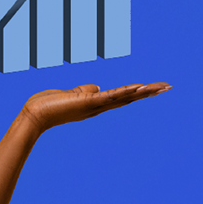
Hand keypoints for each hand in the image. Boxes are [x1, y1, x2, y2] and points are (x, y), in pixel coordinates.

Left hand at [19, 82, 170, 134]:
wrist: (35, 116)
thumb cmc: (48, 106)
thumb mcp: (71, 95)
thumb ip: (85, 91)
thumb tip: (96, 87)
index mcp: (95, 104)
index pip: (121, 97)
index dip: (138, 92)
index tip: (154, 88)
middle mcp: (98, 107)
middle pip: (128, 98)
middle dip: (148, 92)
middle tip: (168, 87)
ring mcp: (94, 105)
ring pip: (123, 97)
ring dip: (142, 91)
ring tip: (160, 87)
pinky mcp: (87, 102)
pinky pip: (110, 96)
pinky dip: (124, 91)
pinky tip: (138, 87)